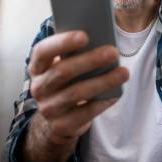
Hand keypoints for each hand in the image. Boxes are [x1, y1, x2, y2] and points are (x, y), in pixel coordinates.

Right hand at [22, 30, 128, 161]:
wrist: (57, 120)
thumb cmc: (67, 82)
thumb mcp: (63, 66)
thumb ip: (74, 53)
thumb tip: (101, 38)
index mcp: (38, 67)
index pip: (42, 51)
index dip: (62, 42)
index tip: (85, 35)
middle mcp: (39, 88)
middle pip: (63, 71)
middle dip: (90, 60)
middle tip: (113, 52)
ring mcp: (48, 109)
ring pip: (76, 93)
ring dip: (102, 81)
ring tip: (124, 72)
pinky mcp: (61, 125)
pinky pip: (85, 113)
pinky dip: (103, 102)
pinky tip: (117, 92)